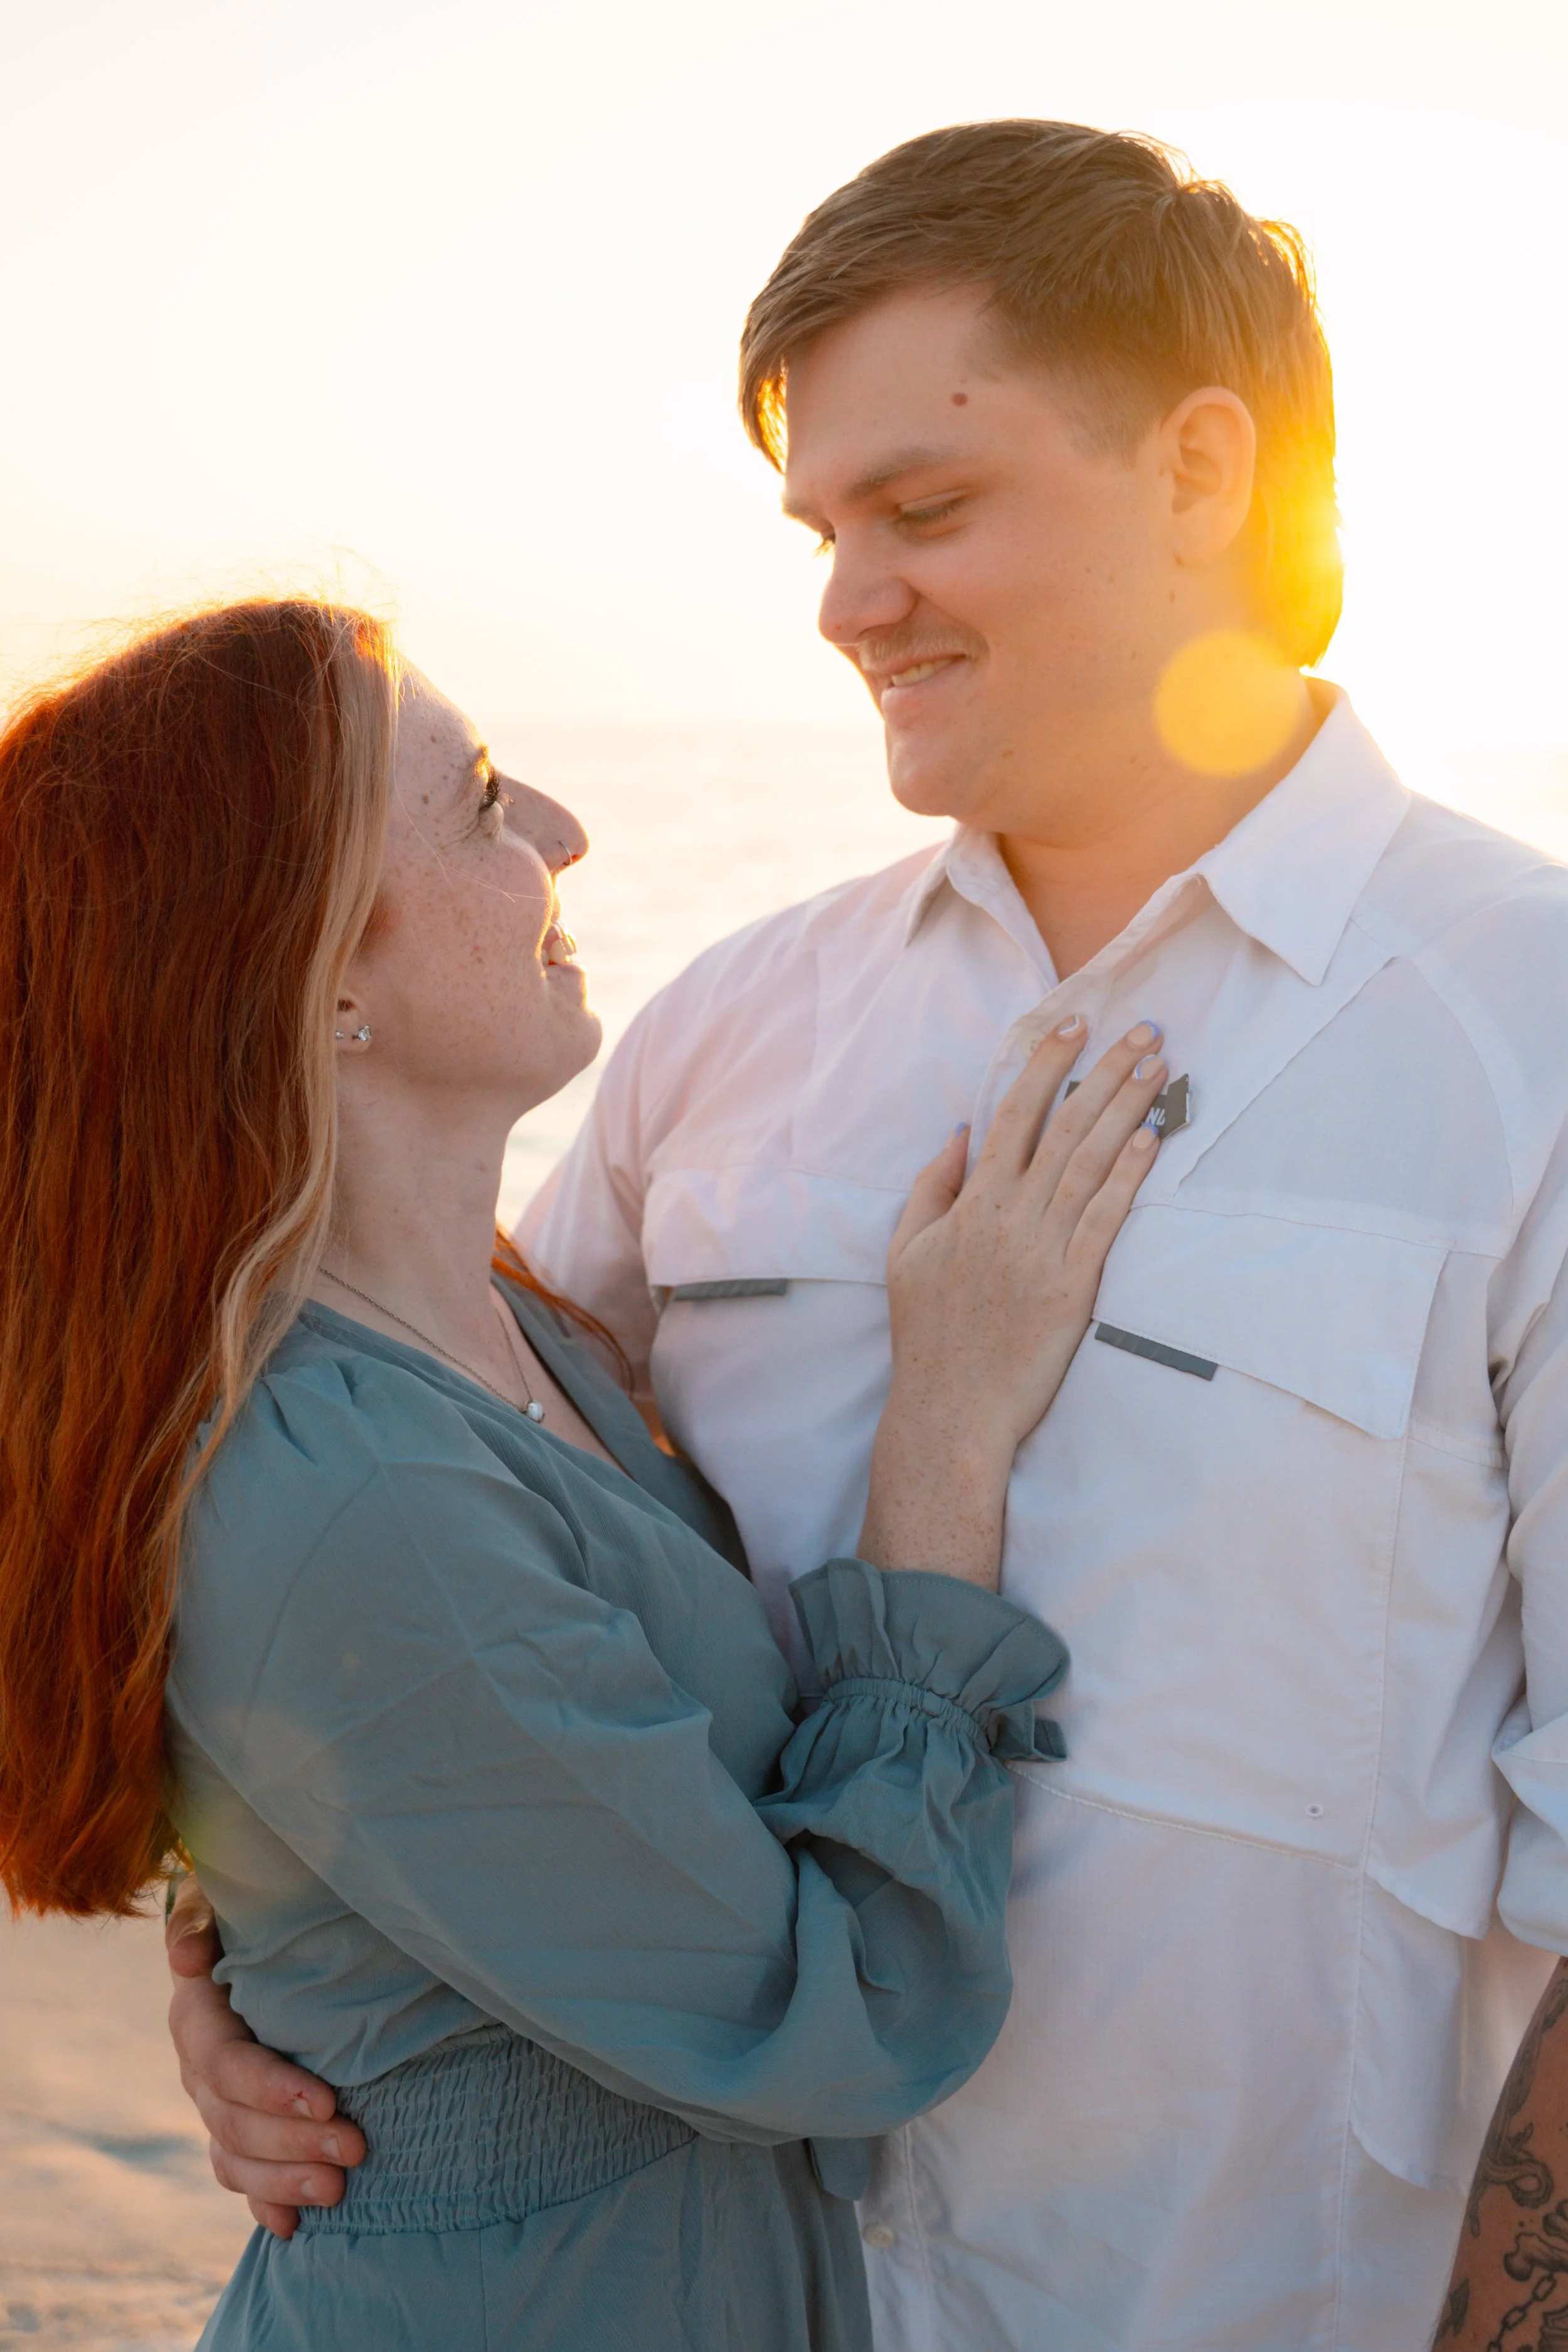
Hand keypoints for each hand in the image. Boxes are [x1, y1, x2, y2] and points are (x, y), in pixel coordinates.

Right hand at [165, 1873, 364, 2237]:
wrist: (247, 1937)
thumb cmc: (248, 1912)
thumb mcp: (223, 1902)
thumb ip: (199, 1921)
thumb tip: (189, 1956)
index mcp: (197, 2017)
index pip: (227, 2065)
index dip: (273, 2088)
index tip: (330, 2099)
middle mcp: (198, 2070)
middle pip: (235, 2122)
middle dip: (295, 2142)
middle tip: (356, 2149)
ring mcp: (212, 2106)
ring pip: (236, 2158)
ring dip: (285, 2180)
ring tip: (338, 2190)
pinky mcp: (232, 2129)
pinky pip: (238, 2176)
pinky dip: (264, 2201)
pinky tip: (291, 2227)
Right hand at [860, 1018, 1165, 1585]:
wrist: (949, 1408)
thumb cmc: (928, 1332)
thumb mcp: (906, 1251)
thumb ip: (932, 1188)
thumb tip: (962, 1133)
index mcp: (971, 1203)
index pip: (1014, 1114)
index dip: (1046, 1064)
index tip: (1073, 1024)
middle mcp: (1009, 1216)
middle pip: (1063, 1126)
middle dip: (1105, 1071)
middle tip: (1143, 1029)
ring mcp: (1042, 1249)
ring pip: (1089, 1162)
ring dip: (1128, 1109)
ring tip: (1159, 1067)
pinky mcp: (1072, 1285)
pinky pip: (1106, 1219)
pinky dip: (1130, 1176)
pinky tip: (1154, 1139)